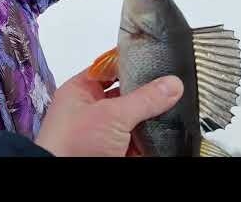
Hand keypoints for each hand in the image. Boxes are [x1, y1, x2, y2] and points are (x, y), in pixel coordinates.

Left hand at [35, 67, 183, 156]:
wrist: (68, 181)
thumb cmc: (71, 146)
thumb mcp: (112, 115)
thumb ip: (144, 99)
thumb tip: (171, 85)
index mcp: (80, 91)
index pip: (107, 68)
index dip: (129, 63)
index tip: (153, 59)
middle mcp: (90, 109)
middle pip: (124, 94)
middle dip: (145, 91)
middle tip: (169, 84)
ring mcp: (102, 132)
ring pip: (132, 117)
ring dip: (149, 115)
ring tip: (173, 104)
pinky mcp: (114, 150)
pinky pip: (136, 139)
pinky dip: (149, 137)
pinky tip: (165, 129)